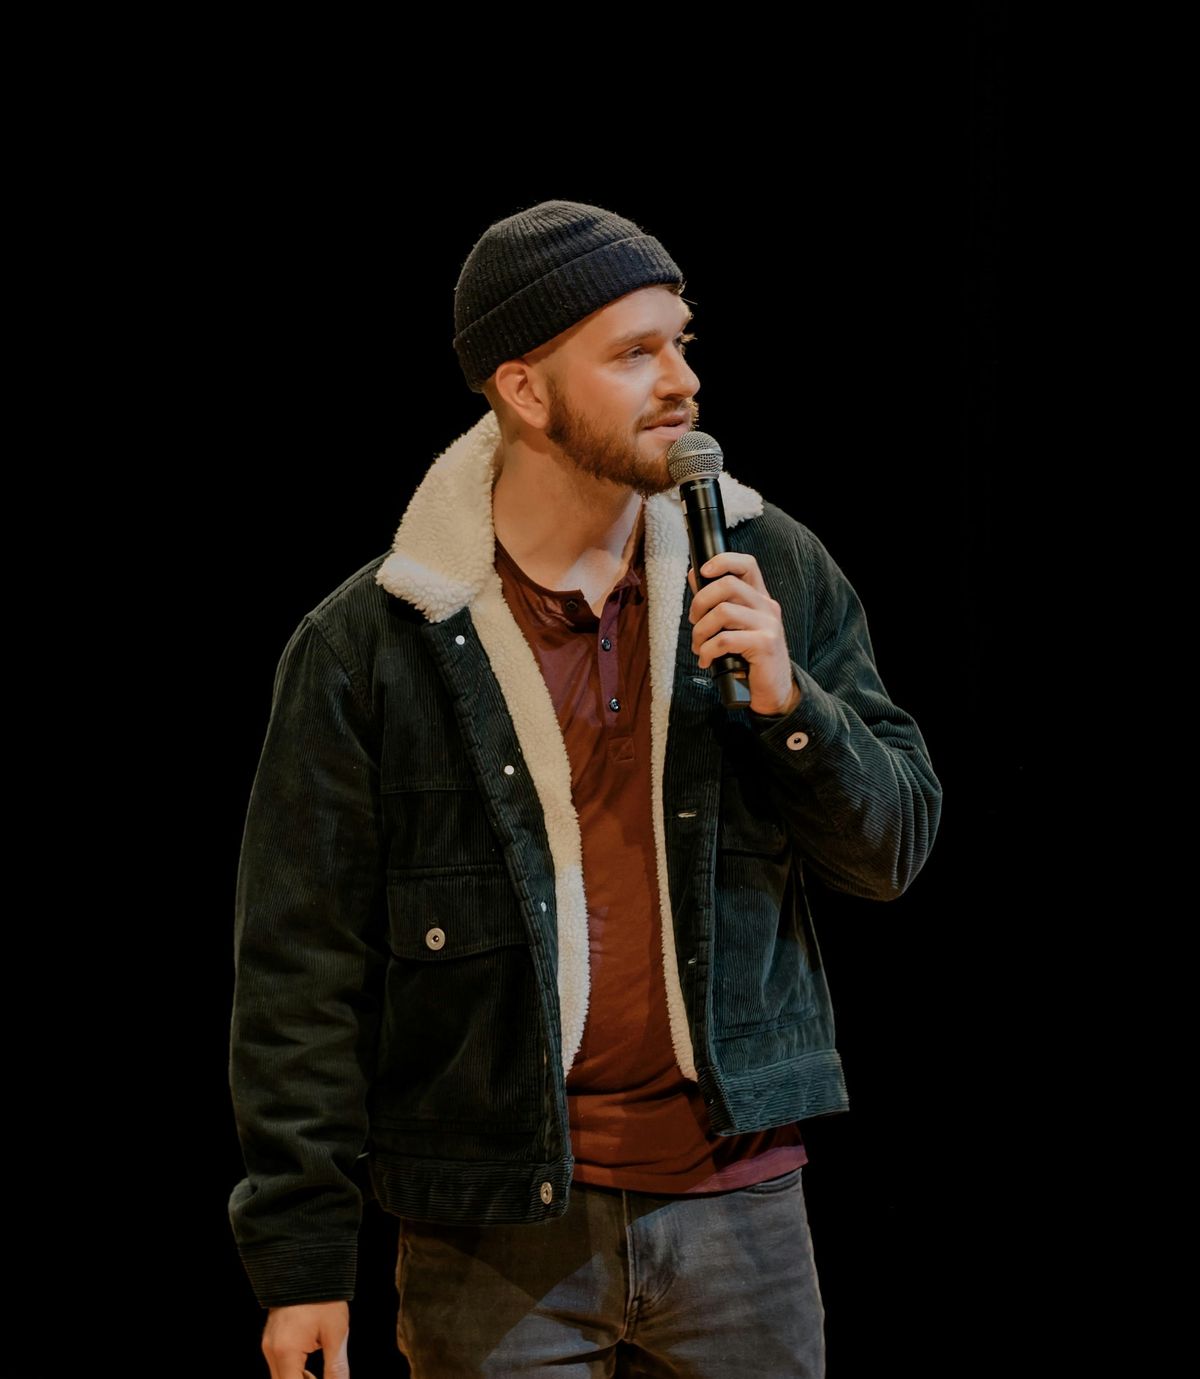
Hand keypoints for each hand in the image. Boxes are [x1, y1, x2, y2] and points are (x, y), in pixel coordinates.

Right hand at [261, 1300, 349, 1378]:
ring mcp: (268, 1343)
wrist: (307, 1264)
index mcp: (286, 1351)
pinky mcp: (271, 1338)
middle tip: (321, 1378)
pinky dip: (293, 1371)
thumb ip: (336, 1366)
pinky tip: (309, 1369)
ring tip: (317, 1376)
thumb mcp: (336, 1333)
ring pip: (279, 1377)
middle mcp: (271, 1350)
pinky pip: (279, 1365)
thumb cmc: (323, 1296)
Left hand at [687, 552, 801, 716]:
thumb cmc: (748, 659)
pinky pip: (725, 639)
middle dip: (700, 603)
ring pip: (723, 611)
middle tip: (695, 623)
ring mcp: (769, 624)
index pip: (747, 564)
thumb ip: (716, 601)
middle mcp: (767, 607)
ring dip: (700, 631)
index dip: (723, 561)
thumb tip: (695, 575)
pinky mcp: (765, 644)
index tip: (703, 571)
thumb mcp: (732, 627)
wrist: (772, 691)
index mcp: (759, 598)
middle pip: (728, 585)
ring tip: (699, 647)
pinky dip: (707, 651)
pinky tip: (706, 661)